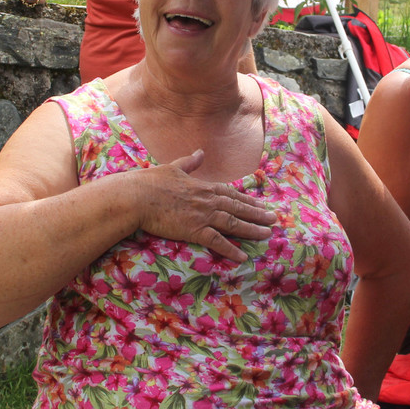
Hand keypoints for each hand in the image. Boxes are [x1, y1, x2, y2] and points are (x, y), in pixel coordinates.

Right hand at [135, 150, 276, 261]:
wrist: (136, 196)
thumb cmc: (151, 182)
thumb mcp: (174, 167)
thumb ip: (190, 162)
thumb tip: (200, 152)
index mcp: (203, 186)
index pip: (232, 193)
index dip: (248, 200)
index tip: (260, 204)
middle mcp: (208, 200)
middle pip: (238, 208)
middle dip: (258, 214)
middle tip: (273, 219)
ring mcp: (203, 215)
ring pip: (234, 223)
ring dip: (252, 229)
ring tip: (267, 234)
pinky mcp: (194, 230)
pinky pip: (218, 241)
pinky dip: (232, 249)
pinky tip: (243, 256)